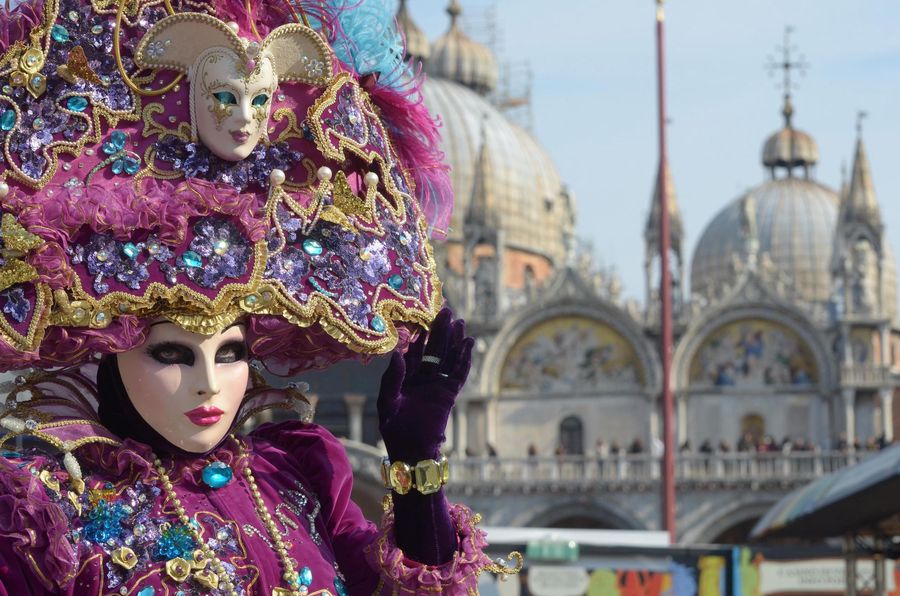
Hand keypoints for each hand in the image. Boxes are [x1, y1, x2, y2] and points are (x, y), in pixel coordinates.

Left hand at [378, 308, 472, 462]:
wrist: (409, 449)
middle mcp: (423, 377)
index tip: (425, 317)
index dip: (421, 334)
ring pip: (449, 358)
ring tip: (461, 323)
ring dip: (455, 341)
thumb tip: (398, 353)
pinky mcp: (449, 394)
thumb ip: (392, 377)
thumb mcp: (387, 400)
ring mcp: (438, 385)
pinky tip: (468, 344)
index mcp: (406, 376)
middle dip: (440, 331)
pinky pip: (459, 373)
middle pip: (435, 349)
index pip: (415, 350)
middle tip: (447, 311)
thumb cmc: (393, 427)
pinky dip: (464, 359)